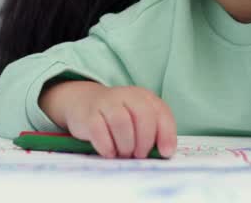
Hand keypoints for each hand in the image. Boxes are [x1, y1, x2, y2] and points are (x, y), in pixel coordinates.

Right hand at [41, 81, 177, 158]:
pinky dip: (107, 146)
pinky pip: (99, 130)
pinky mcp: (88, 114)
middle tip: (139, 155)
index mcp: (144, 97)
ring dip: (126, 145)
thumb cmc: (118, 117)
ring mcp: (106, 102)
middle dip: (144, 140)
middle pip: (143, 115)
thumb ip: (153, 133)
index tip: (165, 153)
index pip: (161, 112)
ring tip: (124, 153)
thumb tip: (164, 153)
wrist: (84, 102)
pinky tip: (110, 152)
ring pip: (121, 122)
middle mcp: (126, 95)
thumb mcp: (138, 120)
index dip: (166, 134)